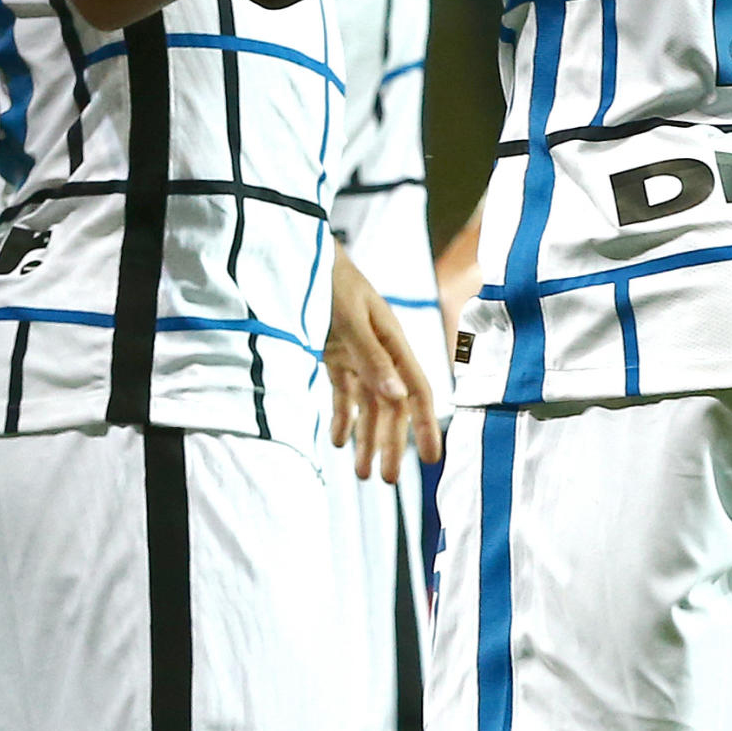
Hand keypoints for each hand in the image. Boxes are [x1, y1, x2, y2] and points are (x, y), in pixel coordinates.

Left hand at [324, 241, 440, 481]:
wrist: (300, 250)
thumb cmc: (329, 278)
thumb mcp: (350, 317)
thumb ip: (371, 356)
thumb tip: (397, 398)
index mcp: (394, 340)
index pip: (417, 390)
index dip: (425, 425)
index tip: (431, 458)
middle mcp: (381, 351)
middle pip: (392, 405)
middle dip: (389, 443)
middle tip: (386, 481)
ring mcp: (358, 353)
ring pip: (368, 404)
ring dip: (365, 437)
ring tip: (360, 473)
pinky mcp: (335, 353)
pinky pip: (344, 391)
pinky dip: (341, 416)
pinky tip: (336, 440)